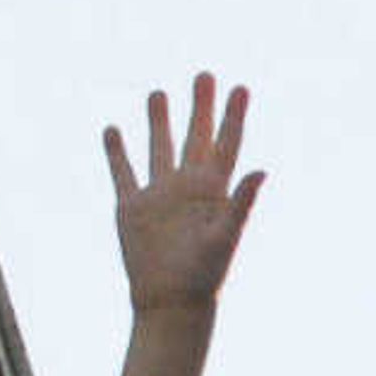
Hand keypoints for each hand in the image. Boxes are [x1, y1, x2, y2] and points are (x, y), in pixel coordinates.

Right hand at [102, 73, 263, 313]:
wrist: (170, 300)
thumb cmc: (203, 274)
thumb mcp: (225, 236)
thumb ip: (242, 202)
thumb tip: (262, 170)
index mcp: (213, 190)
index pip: (225, 143)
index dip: (233, 116)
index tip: (240, 87)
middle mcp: (187, 187)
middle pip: (195, 137)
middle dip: (200, 107)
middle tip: (204, 75)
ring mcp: (159, 194)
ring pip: (158, 147)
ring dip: (159, 121)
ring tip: (158, 93)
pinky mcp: (131, 206)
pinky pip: (123, 171)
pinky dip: (116, 151)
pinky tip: (113, 129)